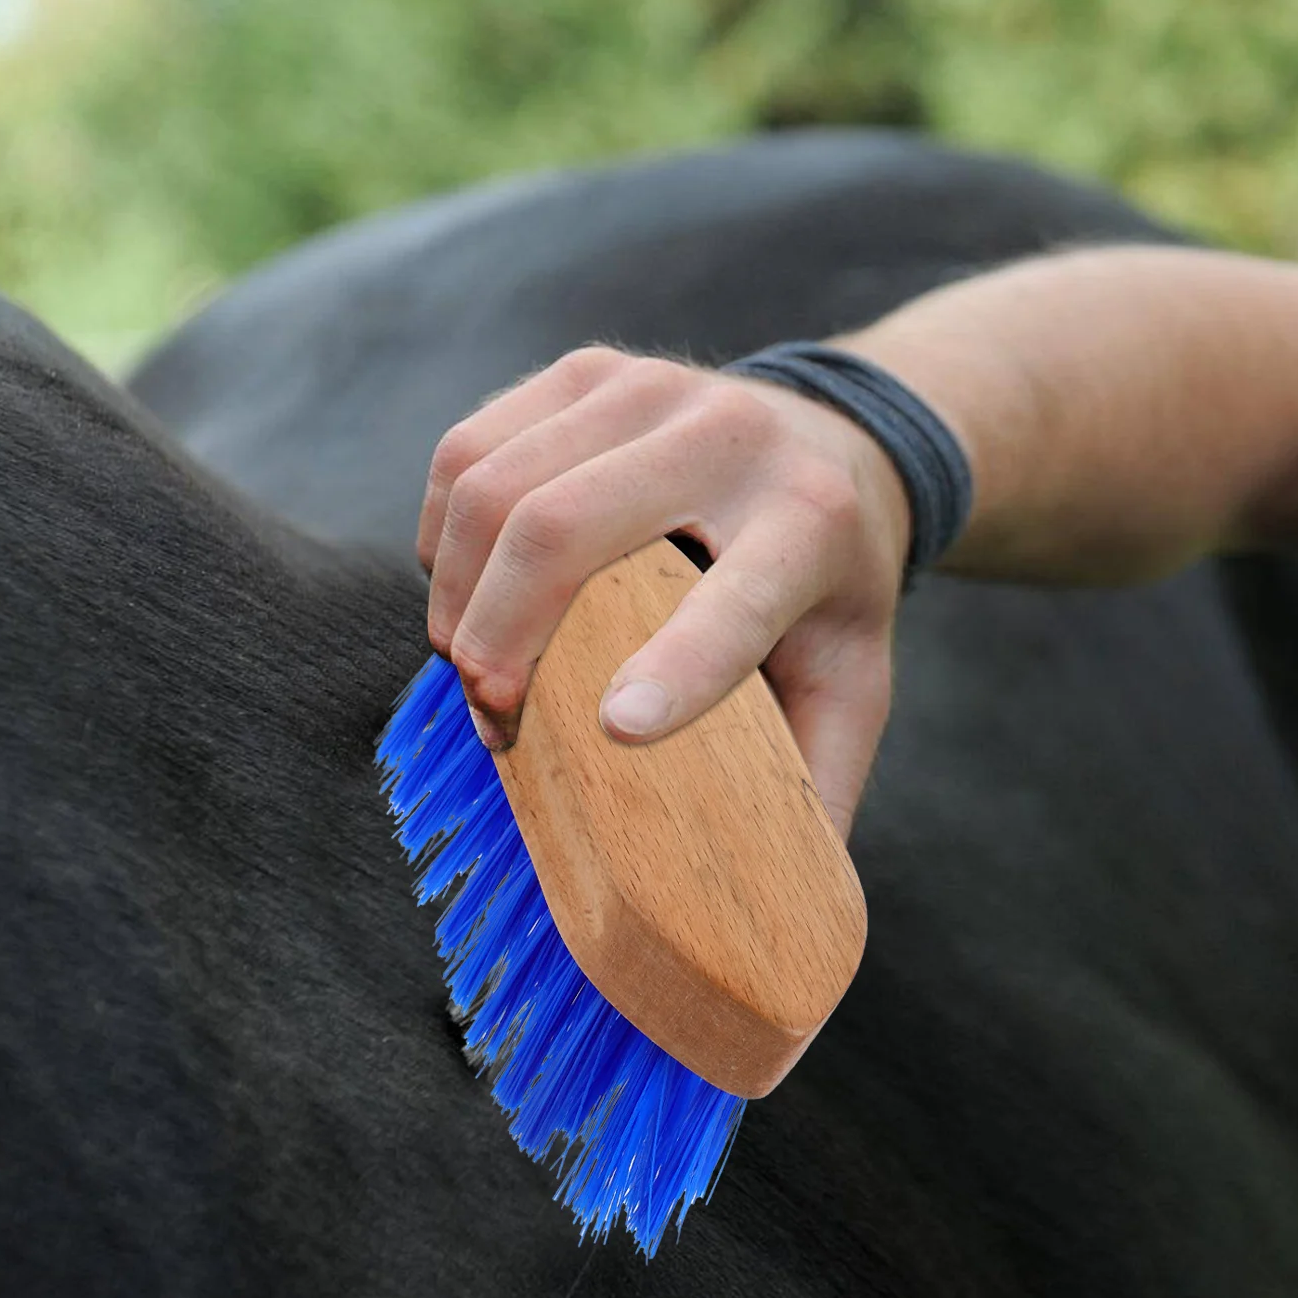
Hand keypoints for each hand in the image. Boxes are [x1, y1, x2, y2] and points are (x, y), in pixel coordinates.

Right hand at [416, 346, 912, 837]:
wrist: (835, 443)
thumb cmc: (833, 591)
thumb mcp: (855, 687)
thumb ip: (817, 789)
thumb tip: (771, 928)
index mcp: (811, 525)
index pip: (740, 602)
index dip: (676, 670)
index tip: (616, 734)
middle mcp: (727, 435)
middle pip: (562, 528)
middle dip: (498, 638)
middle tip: (493, 720)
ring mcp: (646, 385)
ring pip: (491, 485)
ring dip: (454, 593)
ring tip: (474, 664)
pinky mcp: (585, 370)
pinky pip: (467, 449)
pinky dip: (442, 532)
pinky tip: (466, 587)